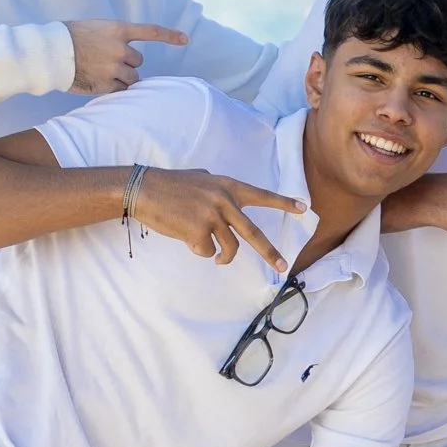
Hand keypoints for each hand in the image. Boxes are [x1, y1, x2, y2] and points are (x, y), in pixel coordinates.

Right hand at [68, 19, 187, 94]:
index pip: (150, 31)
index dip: (169, 35)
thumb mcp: (95, 29)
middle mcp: (120, 49)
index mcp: (117, 30)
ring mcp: (114, 68)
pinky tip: (98, 82)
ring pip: (132, 79)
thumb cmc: (69, 38)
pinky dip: (114, 89)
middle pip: (138, 62)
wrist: (51, 52)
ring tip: (100, 72)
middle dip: (127, 64)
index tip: (185, 39)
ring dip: (122, 78)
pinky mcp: (106, 85)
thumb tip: (127, 56)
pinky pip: (120, 91)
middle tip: (106, 61)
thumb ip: (114, 39)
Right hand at [130, 167, 303, 270]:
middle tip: (283, 266)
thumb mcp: (202, 180)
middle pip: (253, 233)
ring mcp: (211, 217)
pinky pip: (206, 252)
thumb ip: (221, 192)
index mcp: (227, 186)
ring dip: (223, 257)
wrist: (143, 189)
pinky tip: (187, 239)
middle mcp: (224, 201)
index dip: (283, 203)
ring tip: (217, 257)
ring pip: (229, 248)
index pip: (261, 196)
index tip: (304, 208)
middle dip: (269, 252)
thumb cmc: (171, 186)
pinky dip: (199, 251)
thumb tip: (231, 208)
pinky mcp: (197, 232)